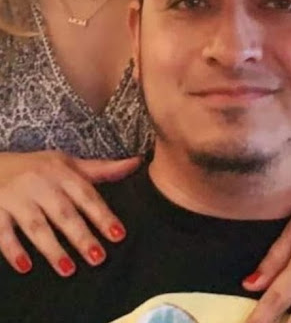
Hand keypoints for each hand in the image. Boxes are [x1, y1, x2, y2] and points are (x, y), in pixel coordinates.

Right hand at [0, 150, 140, 275]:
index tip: (118, 235)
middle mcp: (41, 184)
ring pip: (36, 226)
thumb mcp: (68, 163)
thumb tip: (137, 162)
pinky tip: (26, 267)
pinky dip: (13, 250)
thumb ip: (101, 169)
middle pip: (64, 213)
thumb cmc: (38, 167)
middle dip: (81, 236)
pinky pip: (3, 232)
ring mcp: (17, 197)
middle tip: (98, 258)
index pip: (86, 195)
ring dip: (52, 248)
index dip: (102, 215)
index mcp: (62, 173)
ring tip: (68, 269)